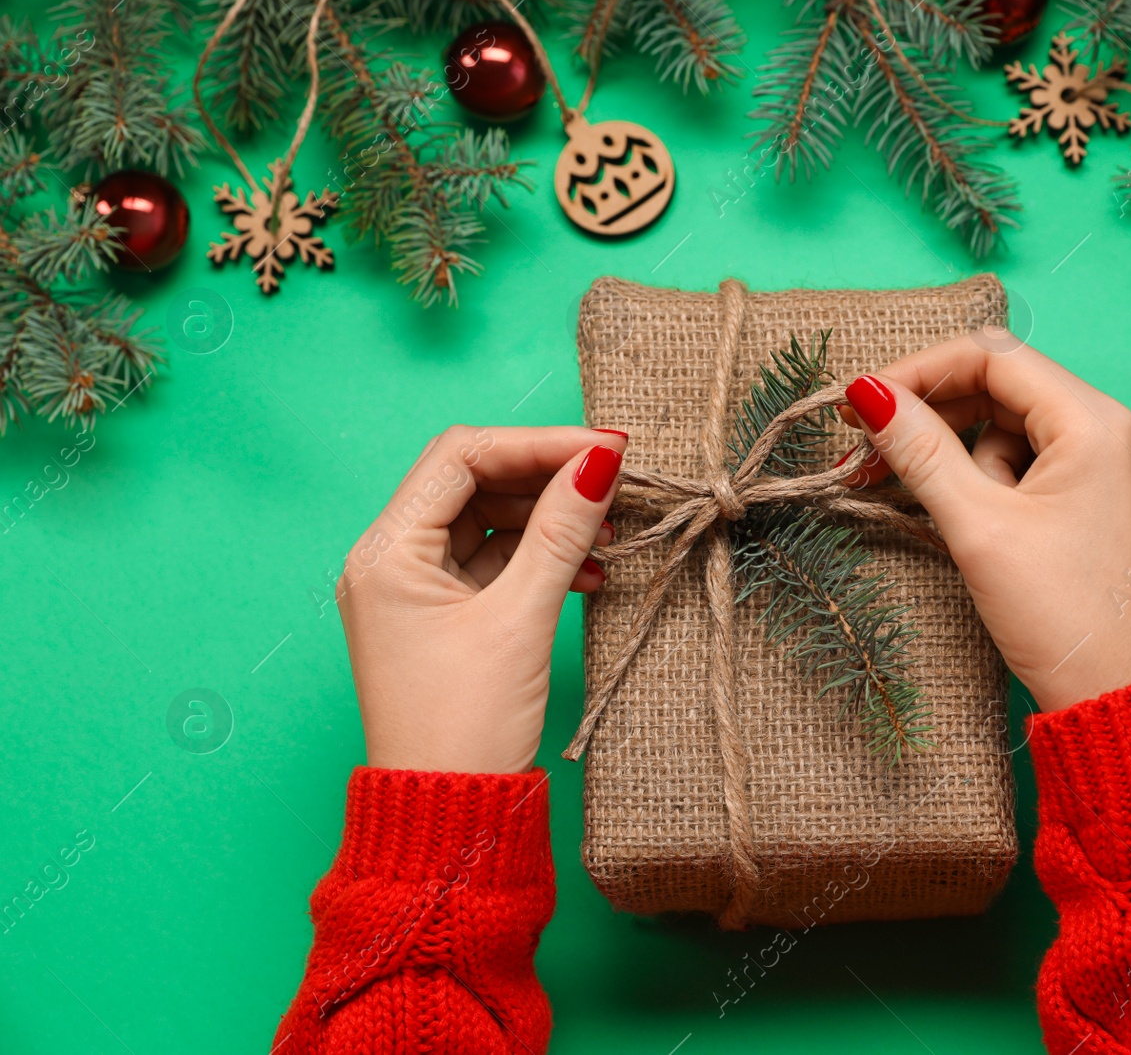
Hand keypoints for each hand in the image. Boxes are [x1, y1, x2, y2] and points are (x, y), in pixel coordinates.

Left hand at [337, 425, 628, 773]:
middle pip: (474, 481)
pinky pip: (495, 562)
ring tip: (610, 532)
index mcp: (386, 551)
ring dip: (550, 519)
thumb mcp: (520, 619)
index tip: (604, 449)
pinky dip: (541, 557)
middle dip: (547, 478)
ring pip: (489, 521)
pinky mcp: (443, 616)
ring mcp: (415, 589)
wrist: (449, 816)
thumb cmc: (464, 727)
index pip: (461, 457)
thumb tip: (599, 463)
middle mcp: (390, 560)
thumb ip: (561, 533)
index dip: (537, 444)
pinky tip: (590, 570)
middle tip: (615, 482)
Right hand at [842, 331, 1130, 711]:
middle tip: (865, 451)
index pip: (995, 356)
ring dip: (961, 457)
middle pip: (1004, 388)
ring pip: (1013, 427)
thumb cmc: (1058, 616)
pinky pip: (1035, 460)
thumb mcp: (978, 526)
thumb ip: (921, 450)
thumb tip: (868, 392)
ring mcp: (1117, 462)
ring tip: (931, 507)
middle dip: (933, 418)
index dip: (919, 372)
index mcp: (1099, 422)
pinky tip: (969, 518)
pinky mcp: (1106, 494)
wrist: (1113, 697)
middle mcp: (1118, 428)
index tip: (860, 403)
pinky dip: (991, 480)